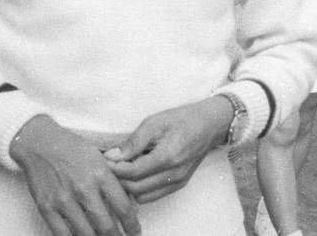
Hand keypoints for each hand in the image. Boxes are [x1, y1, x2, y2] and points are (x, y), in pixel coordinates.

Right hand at [9, 115, 139, 235]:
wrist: (42, 144)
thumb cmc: (74, 150)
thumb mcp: (102, 159)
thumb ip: (115, 180)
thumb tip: (130, 203)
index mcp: (101, 174)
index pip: (123, 208)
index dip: (132, 225)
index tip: (136, 231)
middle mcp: (84, 189)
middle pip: (106, 225)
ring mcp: (64, 200)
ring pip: (85, 233)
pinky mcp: (46, 208)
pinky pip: (62, 234)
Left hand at [104, 97, 231, 203]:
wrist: (210, 124)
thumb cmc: (183, 119)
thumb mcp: (155, 122)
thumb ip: (133, 141)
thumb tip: (111, 156)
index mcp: (168, 155)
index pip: (132, 172)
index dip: (114, 168)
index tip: (106, 158)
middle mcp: (174, 173)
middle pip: (134, 188)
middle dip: (119, 177)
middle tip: (112, 163)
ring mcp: (177, 181)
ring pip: (141, 196)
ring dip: (129, 185)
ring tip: (126, 167)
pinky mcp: (179, 185)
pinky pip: (152, 196)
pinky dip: (140, 189)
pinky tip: (139, 173)